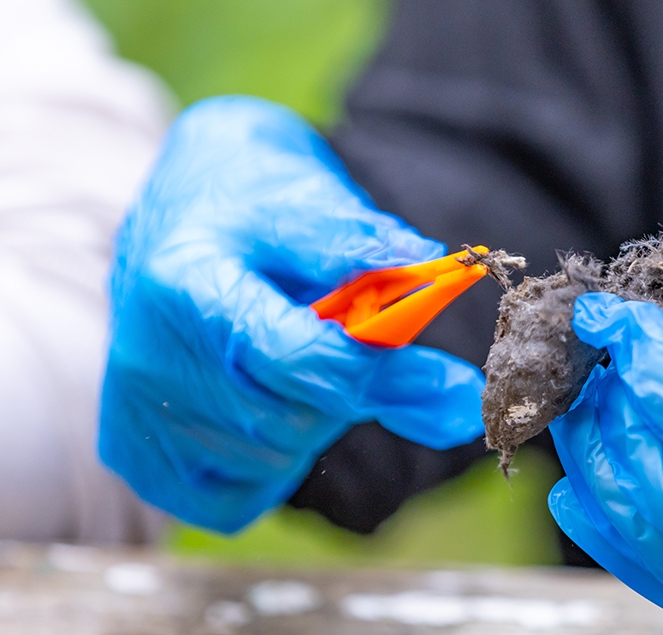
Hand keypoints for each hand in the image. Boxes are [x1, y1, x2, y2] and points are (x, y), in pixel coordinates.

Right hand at [100, 96, 483, 532]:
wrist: (183, 209)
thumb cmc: (252, 199)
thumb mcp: (312, 203)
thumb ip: (371, 250)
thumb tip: (437, 279)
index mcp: (188, 284)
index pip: (299, 358)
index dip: (382, 373)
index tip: (443, 376)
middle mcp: (148, 355)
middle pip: (290, 417)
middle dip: (351, 390)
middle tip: (361, 351)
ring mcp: (134, 409)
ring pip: (269, 460)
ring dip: (315, 421)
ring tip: (303, 362)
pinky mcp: (134, 448)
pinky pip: (230, 499)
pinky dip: (272, 469)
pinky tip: (273, 408)